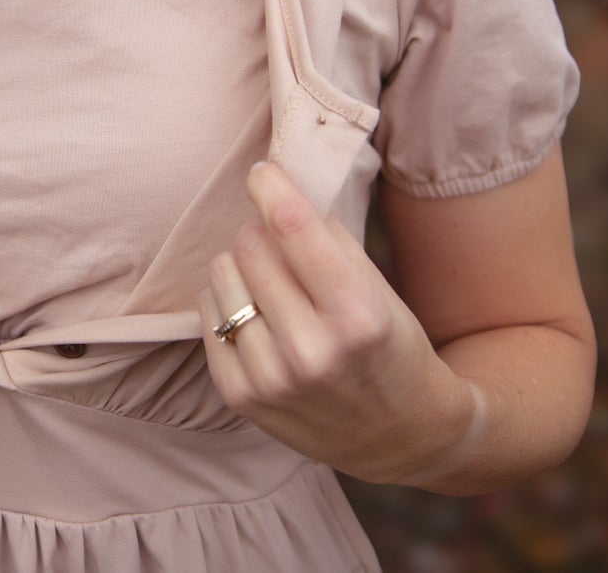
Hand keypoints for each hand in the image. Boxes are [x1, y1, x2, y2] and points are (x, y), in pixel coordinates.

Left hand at [199, 161, 479, 483]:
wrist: (400, 434)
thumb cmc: (391, 347)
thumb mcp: (379, 291)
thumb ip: (330, 240)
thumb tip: (277, 188)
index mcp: (357, 315)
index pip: (292, 227)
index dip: (270, 187)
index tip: (261, 172)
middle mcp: (311, 350)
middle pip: (250, 246)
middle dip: (263, 235)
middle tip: (283, 250)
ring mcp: (272, 378)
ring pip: (222, 276)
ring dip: (242, 269)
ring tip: (272, 288)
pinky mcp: (240, 396)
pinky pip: (207, 315)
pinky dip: (226, 304)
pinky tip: (256, 316)